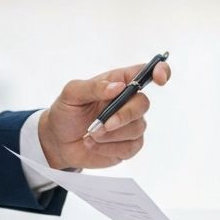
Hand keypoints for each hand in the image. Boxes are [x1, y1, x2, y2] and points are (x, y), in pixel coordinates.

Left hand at [37, 59, 171, 169]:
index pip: (147, 72)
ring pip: (136, 128)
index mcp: (119, 82)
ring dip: (111, 134)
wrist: (58, 141)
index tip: (159, 79)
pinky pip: (130, 147)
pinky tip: (94, 144)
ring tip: (90, 134)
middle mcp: (129, 101)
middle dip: (123, 115)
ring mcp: (130, 124)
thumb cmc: (66, 112)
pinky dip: (109, 148)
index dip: (161, 71)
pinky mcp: (128, 145)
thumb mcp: (72, 94)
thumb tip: (118, 87)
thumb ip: (93, 88)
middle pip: (143, 104)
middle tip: (102, 124)